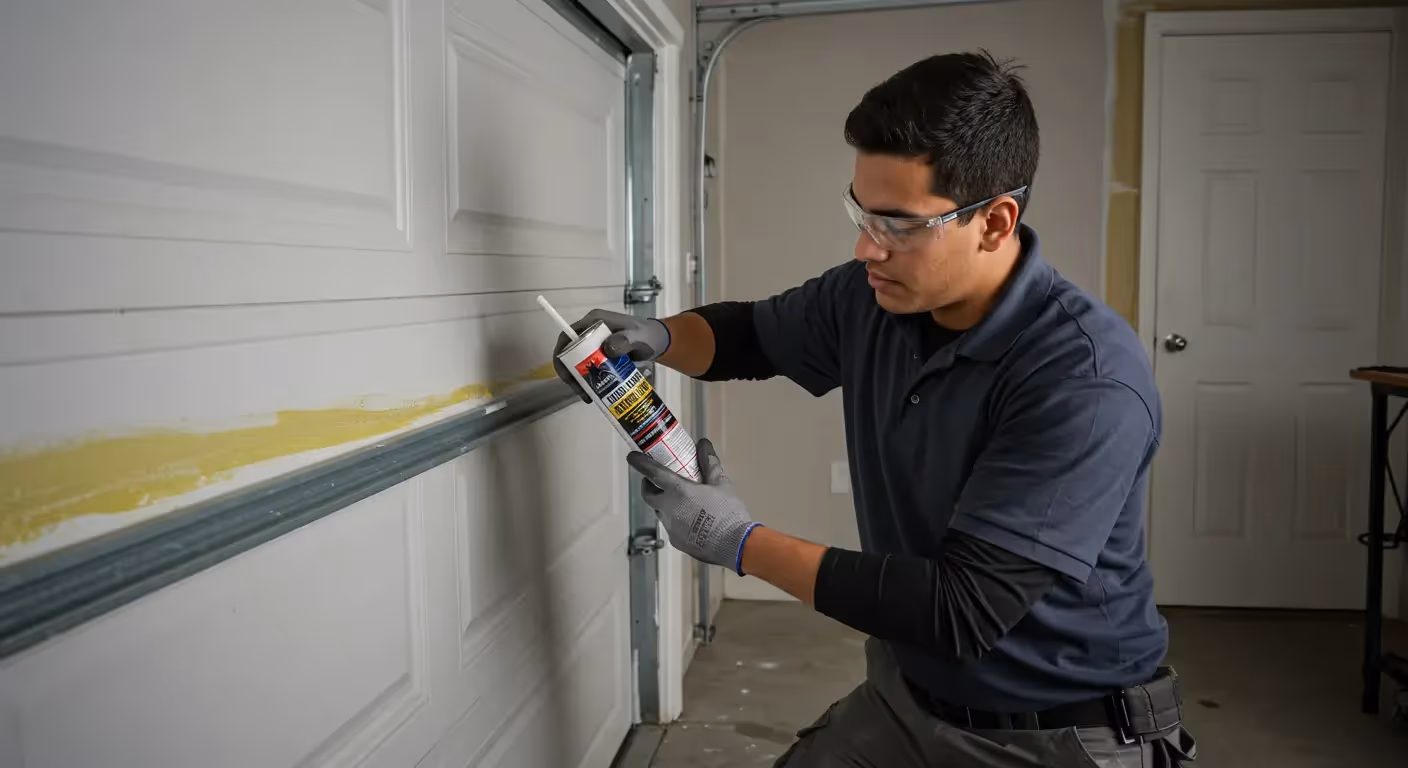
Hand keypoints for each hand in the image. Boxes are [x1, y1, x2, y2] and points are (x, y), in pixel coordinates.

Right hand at [552, 308, 670, 402]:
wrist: (658, 341)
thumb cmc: (649, 335)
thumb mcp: (639, 336)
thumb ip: (626, 340)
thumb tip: (607, 348)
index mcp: (594, 322)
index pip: (568, 336)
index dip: (561, 355)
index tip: (566, 375)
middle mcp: (590, 332)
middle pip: (570, 353)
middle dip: (571, 374)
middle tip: (582, 392)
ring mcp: (594, 344)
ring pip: (578, 363)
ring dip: (580, 381)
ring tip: (589, 397)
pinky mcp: (600, 356)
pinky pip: (589, 369)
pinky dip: (590, 381)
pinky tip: (597, 393)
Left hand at [627, 439, 762, 574]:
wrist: (734, 546)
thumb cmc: (727, 512)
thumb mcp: (721, 485)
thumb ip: (709, 464)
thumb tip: (704, 444)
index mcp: (677, 490)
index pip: (652, 472)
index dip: (640, 463)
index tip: (632, 457)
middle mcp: (667, 508)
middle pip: (648, 495)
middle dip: (649, 485)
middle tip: (657, 480)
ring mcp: (670, 527)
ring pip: (660, 511)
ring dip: (664, 504)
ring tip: (682, 501)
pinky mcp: (676, 542)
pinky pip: (671, 527)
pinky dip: (676, 520)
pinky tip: (692, 521)